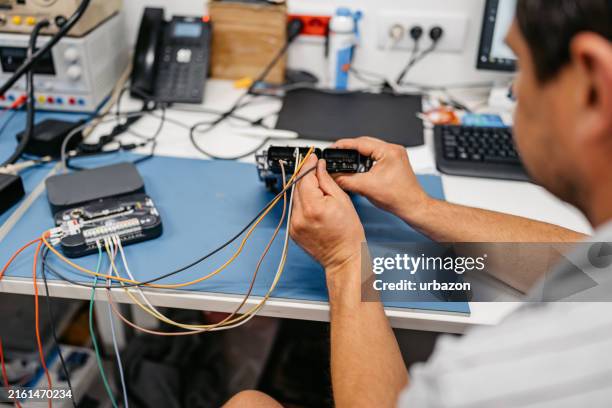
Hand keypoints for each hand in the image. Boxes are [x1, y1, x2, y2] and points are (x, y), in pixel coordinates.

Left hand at [290, 155, 365, 275]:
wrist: (343, 257)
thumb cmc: (348, 234)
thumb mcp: (342, 201)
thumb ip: (327, 181)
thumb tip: (319, 167)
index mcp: (313, 207)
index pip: (304, 177)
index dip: (308, 165)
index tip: (312, 157)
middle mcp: (299, 216)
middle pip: (297, 186)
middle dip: (305, 175)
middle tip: (314, 168)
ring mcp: (294, 224)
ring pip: (295, 197)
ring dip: (303, 189)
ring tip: (317, 189)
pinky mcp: (293, 231)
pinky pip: (295, 210)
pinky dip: (302, 203)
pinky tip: (313, 204)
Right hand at [332, 137, 430, 222]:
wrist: (412, 206)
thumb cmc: (398, 197)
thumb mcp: (366, 187)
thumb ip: (346, 181)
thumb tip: (333, 176)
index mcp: (389, 151)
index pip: (361, 143)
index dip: (344, 145)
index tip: (333, 147)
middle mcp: (393, 150)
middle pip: (365, 144)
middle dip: (349, 149)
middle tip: (336, 154)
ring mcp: (394, 156)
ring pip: (370, 150)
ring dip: (357, 155)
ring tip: (345, 160)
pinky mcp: (394, 162)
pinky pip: (375, 156)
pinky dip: (365, 161)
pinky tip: (358, 167)